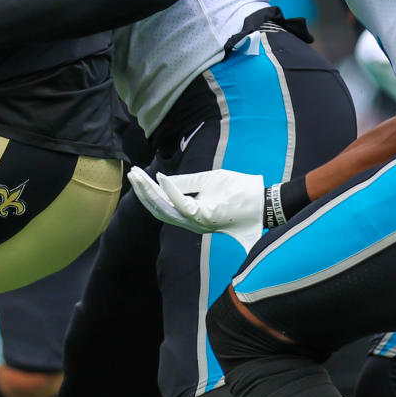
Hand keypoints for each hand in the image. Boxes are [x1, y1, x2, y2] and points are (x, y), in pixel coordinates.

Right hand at [127, 165, 266, 236]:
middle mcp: (192, 222)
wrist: (266, 203)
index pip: (163, 206)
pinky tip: (159, 178)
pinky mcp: (206, 216)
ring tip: (137, 175)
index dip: (147, 192)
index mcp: (192, 216)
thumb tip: (164, 179)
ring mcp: (198, 222)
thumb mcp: (210, 182)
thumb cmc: (241, 193)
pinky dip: (169, 191)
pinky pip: (182, 204)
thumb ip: (187, 183)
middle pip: (158, 209)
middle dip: (142, 192)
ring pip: (165, 209)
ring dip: (149, 191)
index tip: (136, 176)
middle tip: (130, 174)